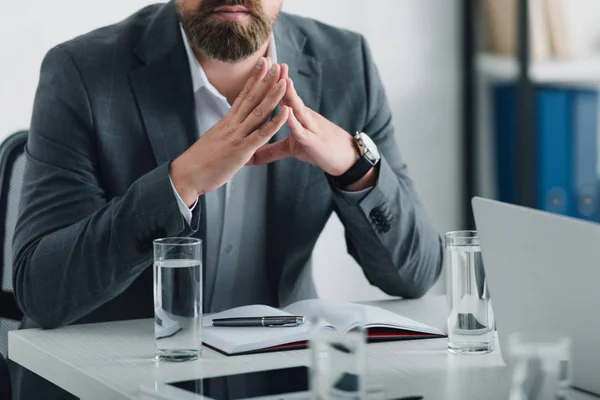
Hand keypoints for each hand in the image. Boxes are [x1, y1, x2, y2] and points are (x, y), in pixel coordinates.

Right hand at [170, 58, 289, 205]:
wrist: (187, 175)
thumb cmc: (200, 162)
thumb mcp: (215, 141)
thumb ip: (227, 133)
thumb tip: (231, 129)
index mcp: (227, 122)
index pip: (243, 95)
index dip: (254, 79)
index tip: (262, 64)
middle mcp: (233, 125)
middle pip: (252, 98)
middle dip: (265, 80)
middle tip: (276, 63)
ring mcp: (238, 136)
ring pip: (259, 112)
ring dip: (273, 96)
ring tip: (285, 81)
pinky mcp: (242, 150)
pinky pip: (262, 134)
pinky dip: (275, 123)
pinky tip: (286, 112)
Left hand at [249, 76, 376, 189]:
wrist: (348, 159)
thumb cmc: (319, 151)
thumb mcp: (292, 150)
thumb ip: (271, 151)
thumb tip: (251, 156)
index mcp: (297, 116)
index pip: (283, 96)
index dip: (272, 83)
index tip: (262, 67)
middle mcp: (304, 117)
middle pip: (290, 96)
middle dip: (280, 80)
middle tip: (270, 62)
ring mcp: (309, 128)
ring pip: (297, 108)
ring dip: (289, 94)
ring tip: (282, 79)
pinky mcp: (313, 142)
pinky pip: (301, 130)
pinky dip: (294, 121)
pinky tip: (288, 112)